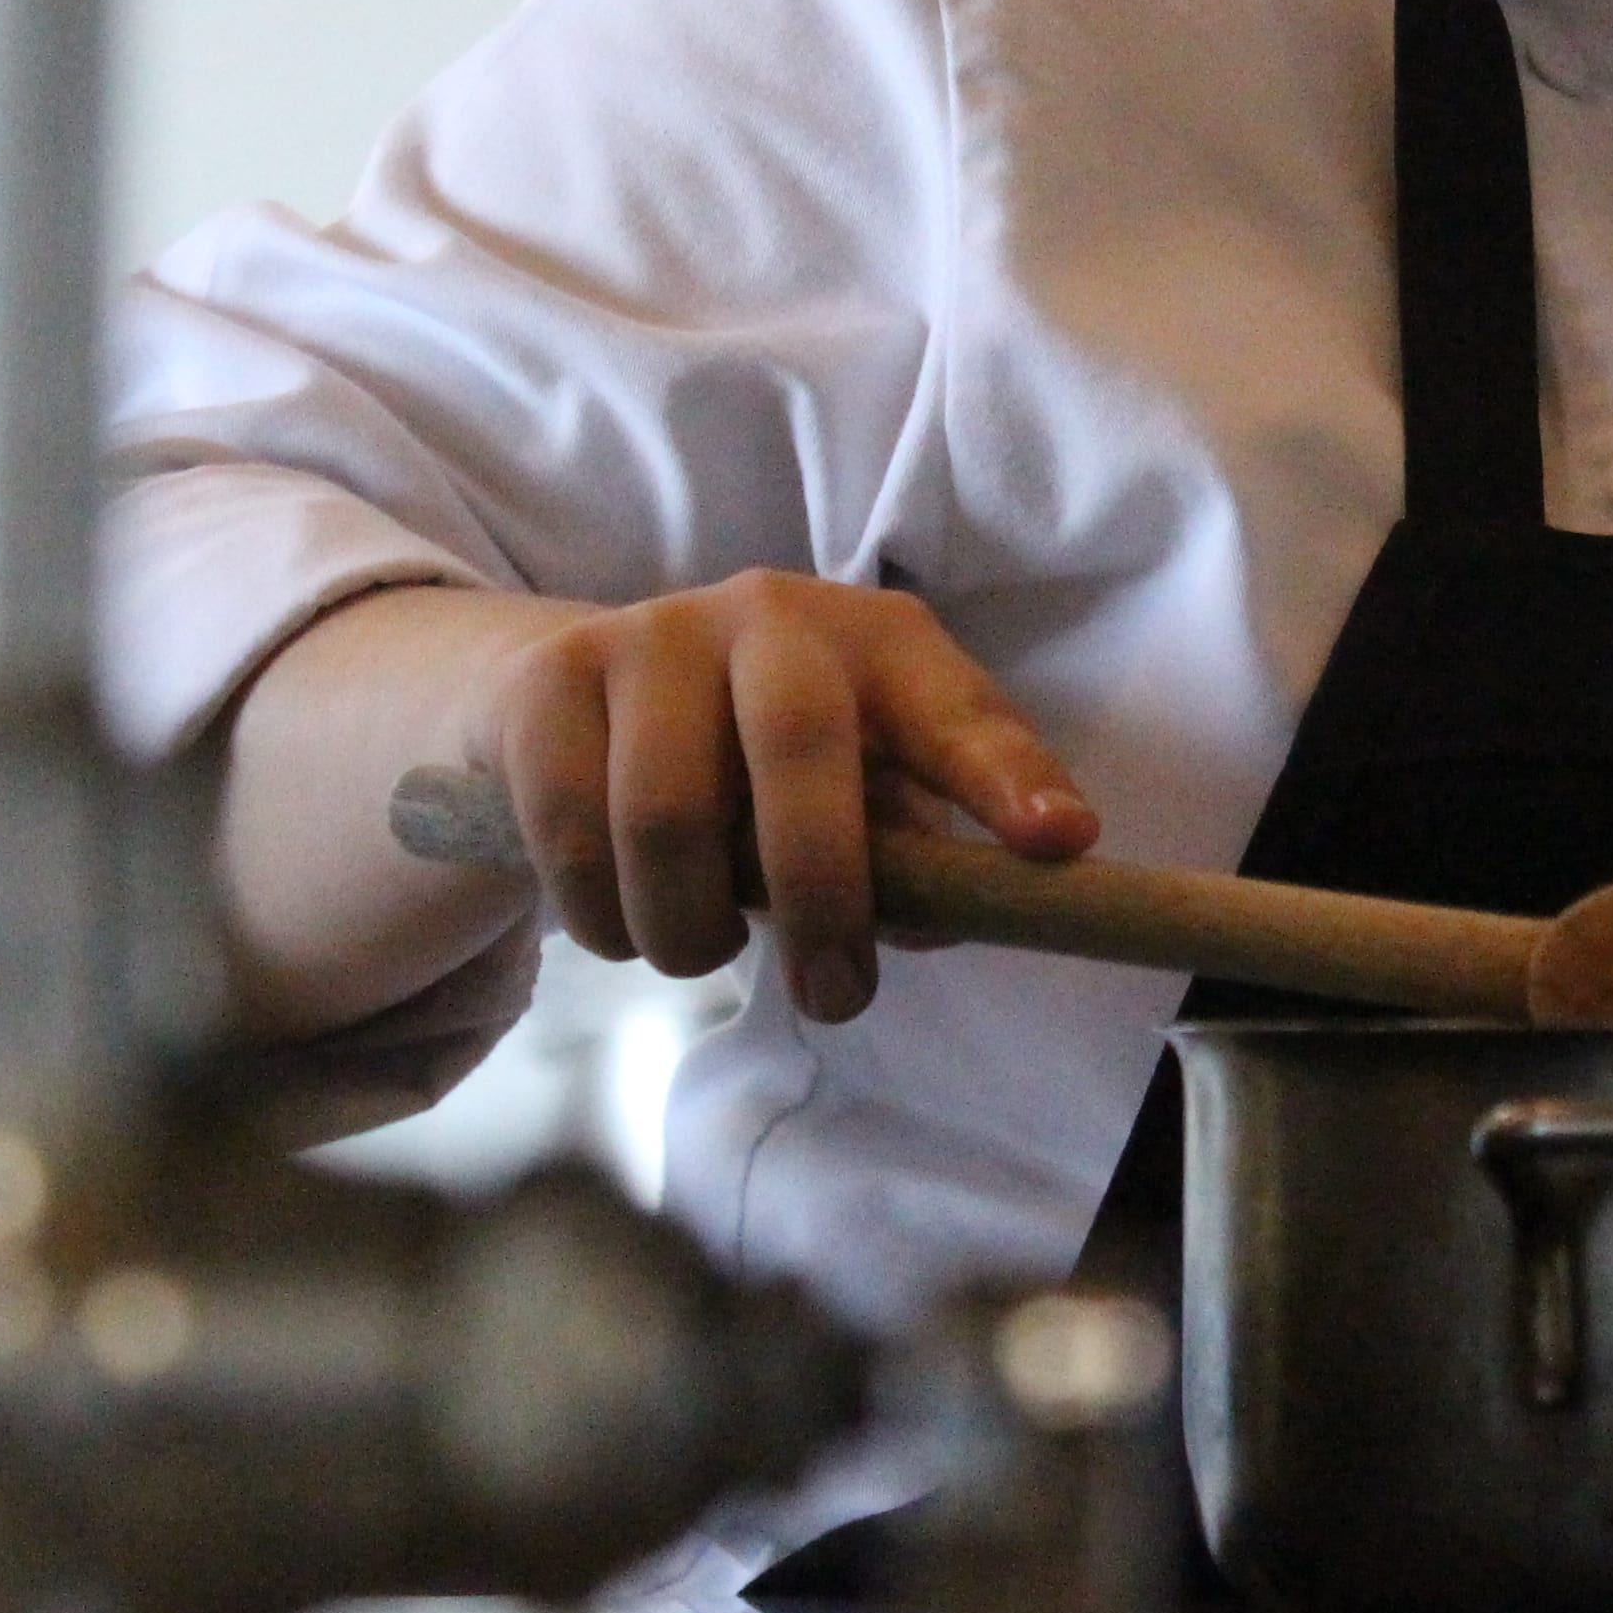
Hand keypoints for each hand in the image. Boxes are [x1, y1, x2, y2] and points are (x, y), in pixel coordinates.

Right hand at [471, 570, 1097, 1023]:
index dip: (1008, 777)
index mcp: (881, 644)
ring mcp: (655, 634)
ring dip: (689, 928)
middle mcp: (774, 614)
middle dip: (822, 895)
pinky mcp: (553, 678)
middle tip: (836, 997)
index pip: (959, 710)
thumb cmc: (763, 759)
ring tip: (704, 954)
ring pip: (667, 814)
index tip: (1060, 844)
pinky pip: (570, 831)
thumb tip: (944, 921)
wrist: (591, 683)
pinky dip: (601, 915)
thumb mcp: (857, 790)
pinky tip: (626, 924)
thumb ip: (911, 859)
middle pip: (800, 749)